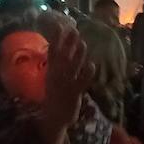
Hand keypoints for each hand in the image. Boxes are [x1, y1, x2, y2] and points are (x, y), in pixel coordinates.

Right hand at [38, 28, 94, 143]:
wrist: (53, 117)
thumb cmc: (55, 95)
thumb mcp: (52, 78)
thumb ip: (56, 64)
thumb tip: (58, 47)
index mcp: (52, 72)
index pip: (53, 52)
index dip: (57, 39)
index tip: (61, 26)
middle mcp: (57, 76)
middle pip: (63, 57)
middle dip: (68, 44)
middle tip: (74, 30)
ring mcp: (65, 85)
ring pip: (72, 68)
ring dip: (78, 56)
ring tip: (83, 44)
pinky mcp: (74, 94)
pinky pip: (81, 82)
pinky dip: (86, 74)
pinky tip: (92, 66)